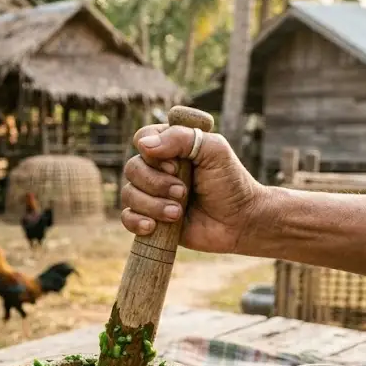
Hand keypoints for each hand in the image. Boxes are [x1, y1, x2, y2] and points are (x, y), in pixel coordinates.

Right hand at [120, 124, 267, 252]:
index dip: (153, 153)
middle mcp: (157, 169)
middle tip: (183, 193)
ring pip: (129, 194)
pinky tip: (153, 227)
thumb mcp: (214, 151)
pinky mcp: (150, 218)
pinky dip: (136, 221)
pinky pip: (126, 217)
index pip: (142, 139)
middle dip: (156, 183)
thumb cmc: (230, 183)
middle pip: (132, 168)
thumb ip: (182, 138)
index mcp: (171, 147)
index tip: (176, 166)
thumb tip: (143, 146)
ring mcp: (152, 194)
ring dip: (153, 205)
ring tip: (177, 213)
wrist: (239, 222)